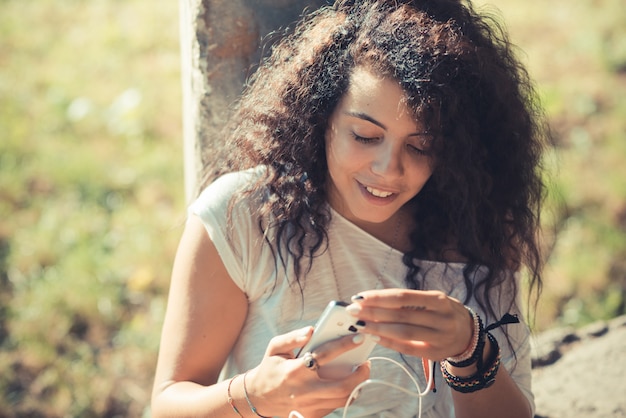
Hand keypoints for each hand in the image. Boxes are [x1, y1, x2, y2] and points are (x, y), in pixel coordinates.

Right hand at [243, 327, 370, 417]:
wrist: (259, 397)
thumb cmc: (270, 368)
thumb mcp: (275, 348)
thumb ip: (293, 337)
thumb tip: (312, 330)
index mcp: (295, 371)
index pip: (325, 355)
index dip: (345, 345)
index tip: (359, 337)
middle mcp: (304, 391)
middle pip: (342, 387)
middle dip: (360, 375)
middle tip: (366, 363)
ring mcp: (309, 407)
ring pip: (342, 399)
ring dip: (356, 386)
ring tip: (360, 373)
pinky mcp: (312, 416)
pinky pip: (335, 406)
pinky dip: (345, 395)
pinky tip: (347, 383)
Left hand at [346, 289, 473, 360]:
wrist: (469, 334)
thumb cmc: (443, 312)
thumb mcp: (433, 300)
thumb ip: (408, 301)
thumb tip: (372, 300)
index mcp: (439, 300)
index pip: (403, 297)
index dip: (379, 297)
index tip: (359, 297)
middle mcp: (441, 318)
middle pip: (401, 315)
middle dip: (373, 312)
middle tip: (352, 310)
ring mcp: (440, 337)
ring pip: (403, 332)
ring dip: (377, 328)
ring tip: (359, 325)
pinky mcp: (435, 353)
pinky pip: (408, 348)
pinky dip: (389, 343)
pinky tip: (374, 338)